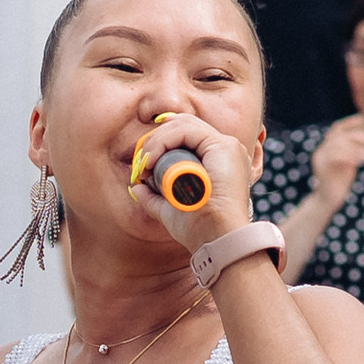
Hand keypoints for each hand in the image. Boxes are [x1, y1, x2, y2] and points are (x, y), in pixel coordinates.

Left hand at [131, 94, 258, 240]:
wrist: (216, 239)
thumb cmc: (198, 230)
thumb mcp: (171, 211)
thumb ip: (154, 198)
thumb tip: (137, 186)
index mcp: (216, 162)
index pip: (186, 137)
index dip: (161, 143)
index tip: (144, 164)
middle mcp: (224, 151)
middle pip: (184, 126)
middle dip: (156, 139)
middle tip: (141, 163)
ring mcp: (226, 147)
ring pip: (184, 124)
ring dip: (157, 140)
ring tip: (145, 163)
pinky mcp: (224, 147)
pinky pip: (187, 130)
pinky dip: (164, 140)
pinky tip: (152, 159)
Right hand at [309, 115, 363, 213]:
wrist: (327, 202)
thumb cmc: (339, 183)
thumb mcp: (348, 163)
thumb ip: (352, 151)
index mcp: (326, 148)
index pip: (336, 129)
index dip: (349, 123)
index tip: (363, 120)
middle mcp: (321, 152)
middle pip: (338, 136)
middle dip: (355, 135)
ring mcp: (320, 160)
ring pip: (337, 146)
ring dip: (356, 148)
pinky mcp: (323, 170)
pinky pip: (336, 158)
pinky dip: (350, 157)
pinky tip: (361, 162)